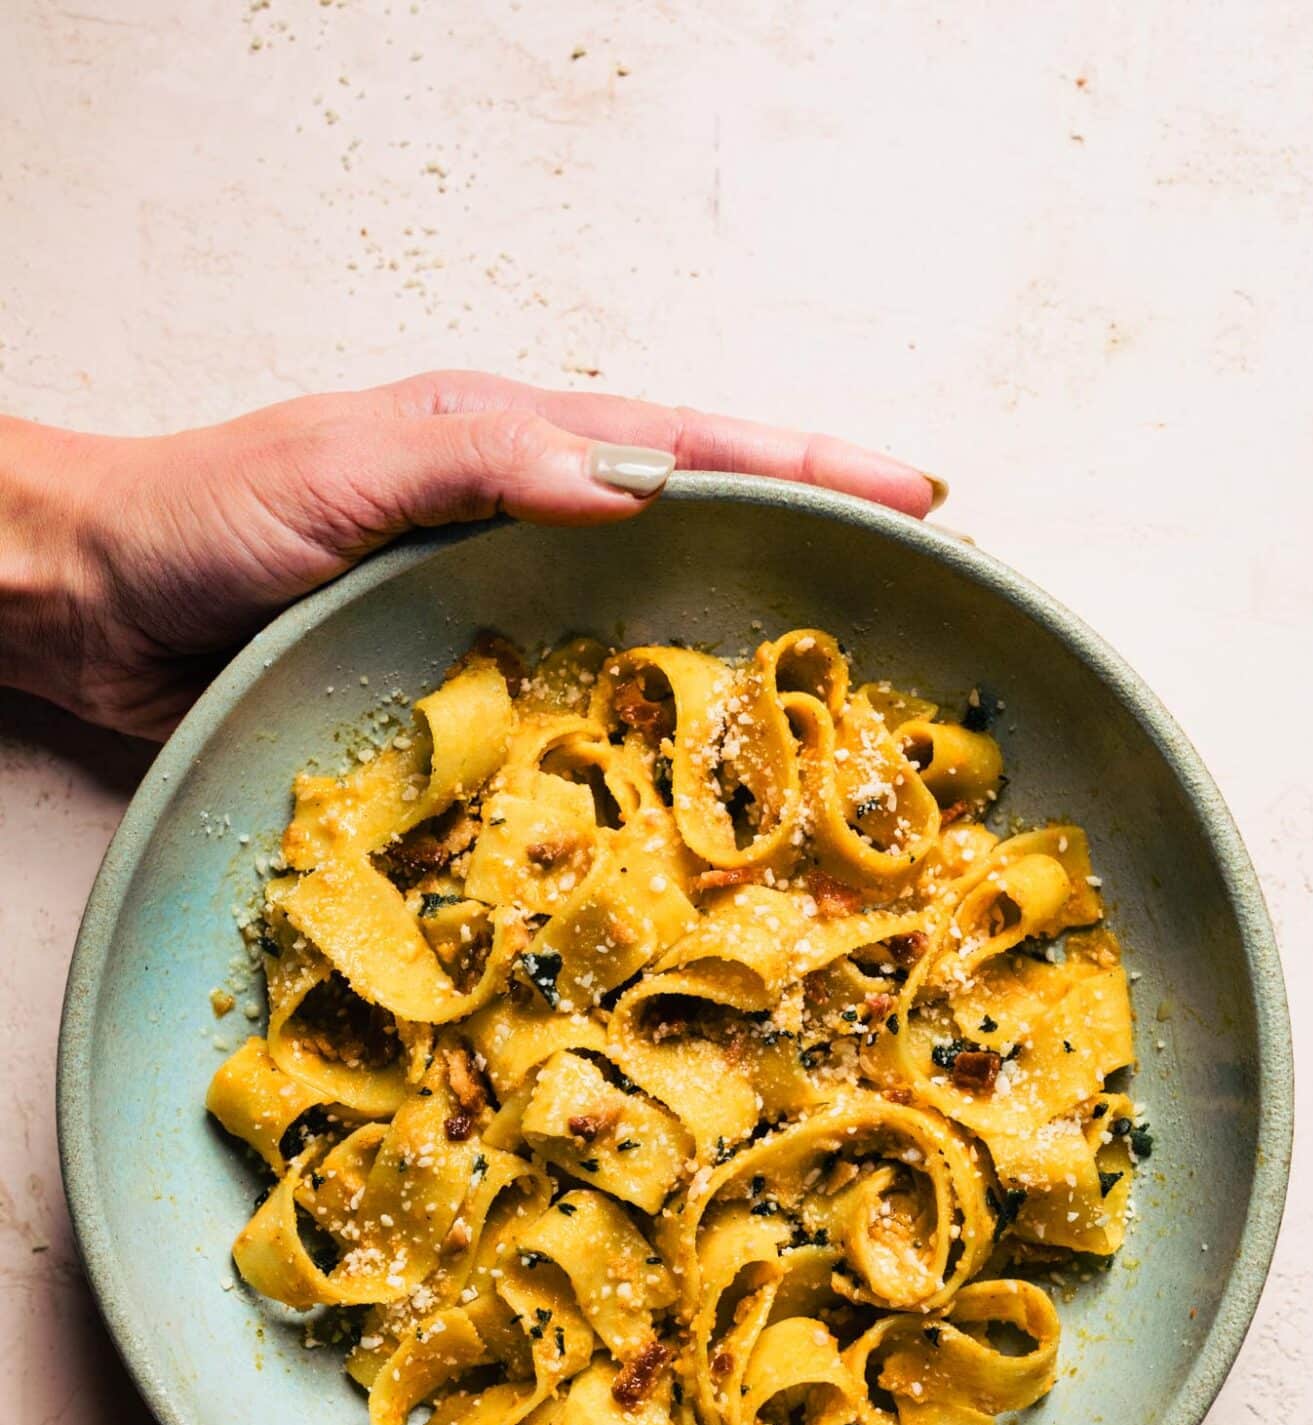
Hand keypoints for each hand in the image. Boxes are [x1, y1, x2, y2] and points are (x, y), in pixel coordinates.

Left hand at [0, 370, 943, 738]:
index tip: (917, 495)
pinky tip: (695, 795)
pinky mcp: (463, 698)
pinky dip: (645, 751)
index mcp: (515, 447)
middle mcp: (526, 530)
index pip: (694, 444)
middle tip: (923, 603)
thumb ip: (484, 468)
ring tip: (844, 709)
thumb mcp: (347, 466)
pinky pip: (578, 722)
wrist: (93, 604)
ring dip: (743, 665)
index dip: (809, 467)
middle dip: (812, 558)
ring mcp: (500, 616)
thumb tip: (634, 484)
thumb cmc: (209, 512)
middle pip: (700, 536)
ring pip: (651, 635)